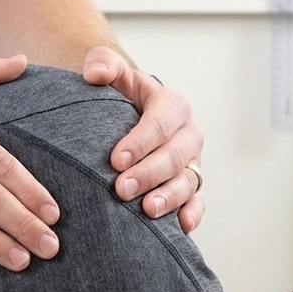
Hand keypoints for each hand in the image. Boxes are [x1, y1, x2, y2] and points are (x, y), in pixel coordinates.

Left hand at [82, 46, 204, 231]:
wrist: (129, 118)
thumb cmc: (119, 96)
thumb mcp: (113, 74)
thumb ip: (103, 64)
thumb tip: (95, 74)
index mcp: (172, 105)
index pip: (161, 122)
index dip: (141, 141)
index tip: (115, 159)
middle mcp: (187, 135)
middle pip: (176, 156)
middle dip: (150, 173)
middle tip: (122, 189)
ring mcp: (191, 163)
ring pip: (189, 182)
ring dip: (170, 197)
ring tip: (147, 211)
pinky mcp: (190, 187)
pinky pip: (197, 202)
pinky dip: (191, 215)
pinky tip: (179, 228)